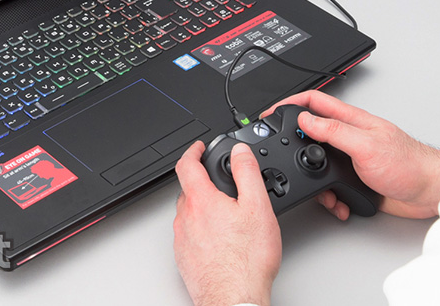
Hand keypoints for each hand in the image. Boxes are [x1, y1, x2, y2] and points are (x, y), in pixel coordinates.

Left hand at [174, 140, 280, 305]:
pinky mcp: (183, 259)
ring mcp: (181, 240)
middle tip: (220, 184)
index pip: (187, 164)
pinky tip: (219, 240)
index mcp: (201, 200)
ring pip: (188, 214)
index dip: (193, 151)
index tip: (199, 148)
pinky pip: (188, 235)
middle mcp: (185, 218)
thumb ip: (247, 173)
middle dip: (202, 183)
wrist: (235, 298)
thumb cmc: (247, 261)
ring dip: (201, 208)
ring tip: (225, 215)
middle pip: (188, 190)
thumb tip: (240, 152)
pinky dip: (200, 230)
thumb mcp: (257, 208)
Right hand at [268, 91, 439, 219]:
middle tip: (281, 151)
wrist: (430, 192)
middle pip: (312, 132)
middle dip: (295, 143)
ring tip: (320, 189)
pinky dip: (331, 197)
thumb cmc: (409, 164)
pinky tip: (338, 202)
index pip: (315, 102)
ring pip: (319, 163)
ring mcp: (352, 158)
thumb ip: (334, 130)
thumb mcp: (366, 144)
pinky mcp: (356, 179)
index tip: (272, 111)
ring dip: (315, 179)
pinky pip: (332, 186)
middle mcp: (350, 137)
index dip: (291, 102)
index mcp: (352, 121)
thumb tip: (306, 119)